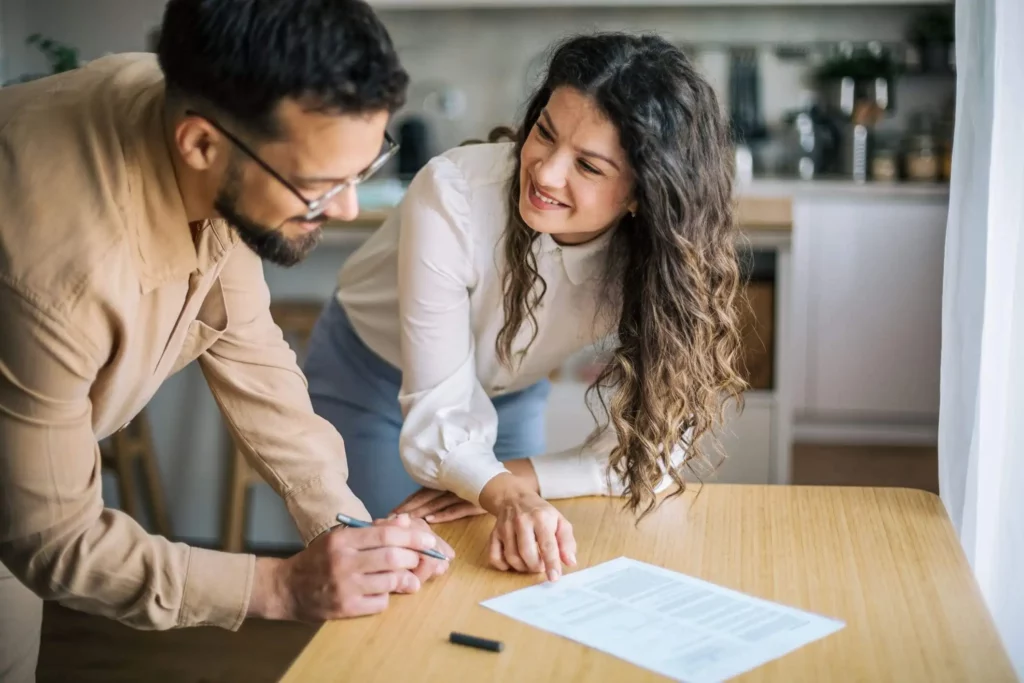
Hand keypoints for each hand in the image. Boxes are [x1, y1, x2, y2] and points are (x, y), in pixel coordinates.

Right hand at [248, 519, 446, 621]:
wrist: (286, 588)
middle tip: (419, 559)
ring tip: (408, 577)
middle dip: (414, 558)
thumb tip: (406, 522)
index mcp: (342, 540)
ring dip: (406, 579)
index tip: (429, 540)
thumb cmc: (319, 558)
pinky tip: (383, 591)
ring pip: (391, 581)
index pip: (387, 534)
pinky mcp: (345, 609)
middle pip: (393, 557)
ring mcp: (345, 587)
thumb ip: (373, 531)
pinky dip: (388, 596)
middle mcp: (343, 562)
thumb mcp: (341, 537)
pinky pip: (381, 602)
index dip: (414, 537)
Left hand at [392, 487, 486, 523]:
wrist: (507, 483)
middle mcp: (450, 487)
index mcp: (445, 483)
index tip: (389, 514)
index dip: (405, 503)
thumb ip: (442, 497)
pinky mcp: (474, 503)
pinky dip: (442, 514)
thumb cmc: (480, 487)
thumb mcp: (459, 490)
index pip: (420, 494)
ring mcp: (462, 494)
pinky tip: (430, 520)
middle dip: (407, 510)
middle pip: (424, 498)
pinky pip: (456, 509)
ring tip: (405, 522)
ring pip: (436, 503)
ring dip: (419, 513)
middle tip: (389, 521)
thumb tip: (422, 513)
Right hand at [479, 474, 576, 581]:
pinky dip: (503, 565)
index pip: (547, 544)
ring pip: (511, 557)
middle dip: (536, 566)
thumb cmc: (541, 513)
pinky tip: (513, 563)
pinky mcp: (494, 533)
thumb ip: (567, 542)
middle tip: (541, 566)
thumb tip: (570, 562)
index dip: (551, 563)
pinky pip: (494, 556)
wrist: (515, 497)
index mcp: (541, 517)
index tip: (554, 577)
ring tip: (530, 564)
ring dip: (523, 567)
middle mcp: (521, 521)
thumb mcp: (559, 522)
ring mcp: (505, 527)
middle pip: (527, 553)